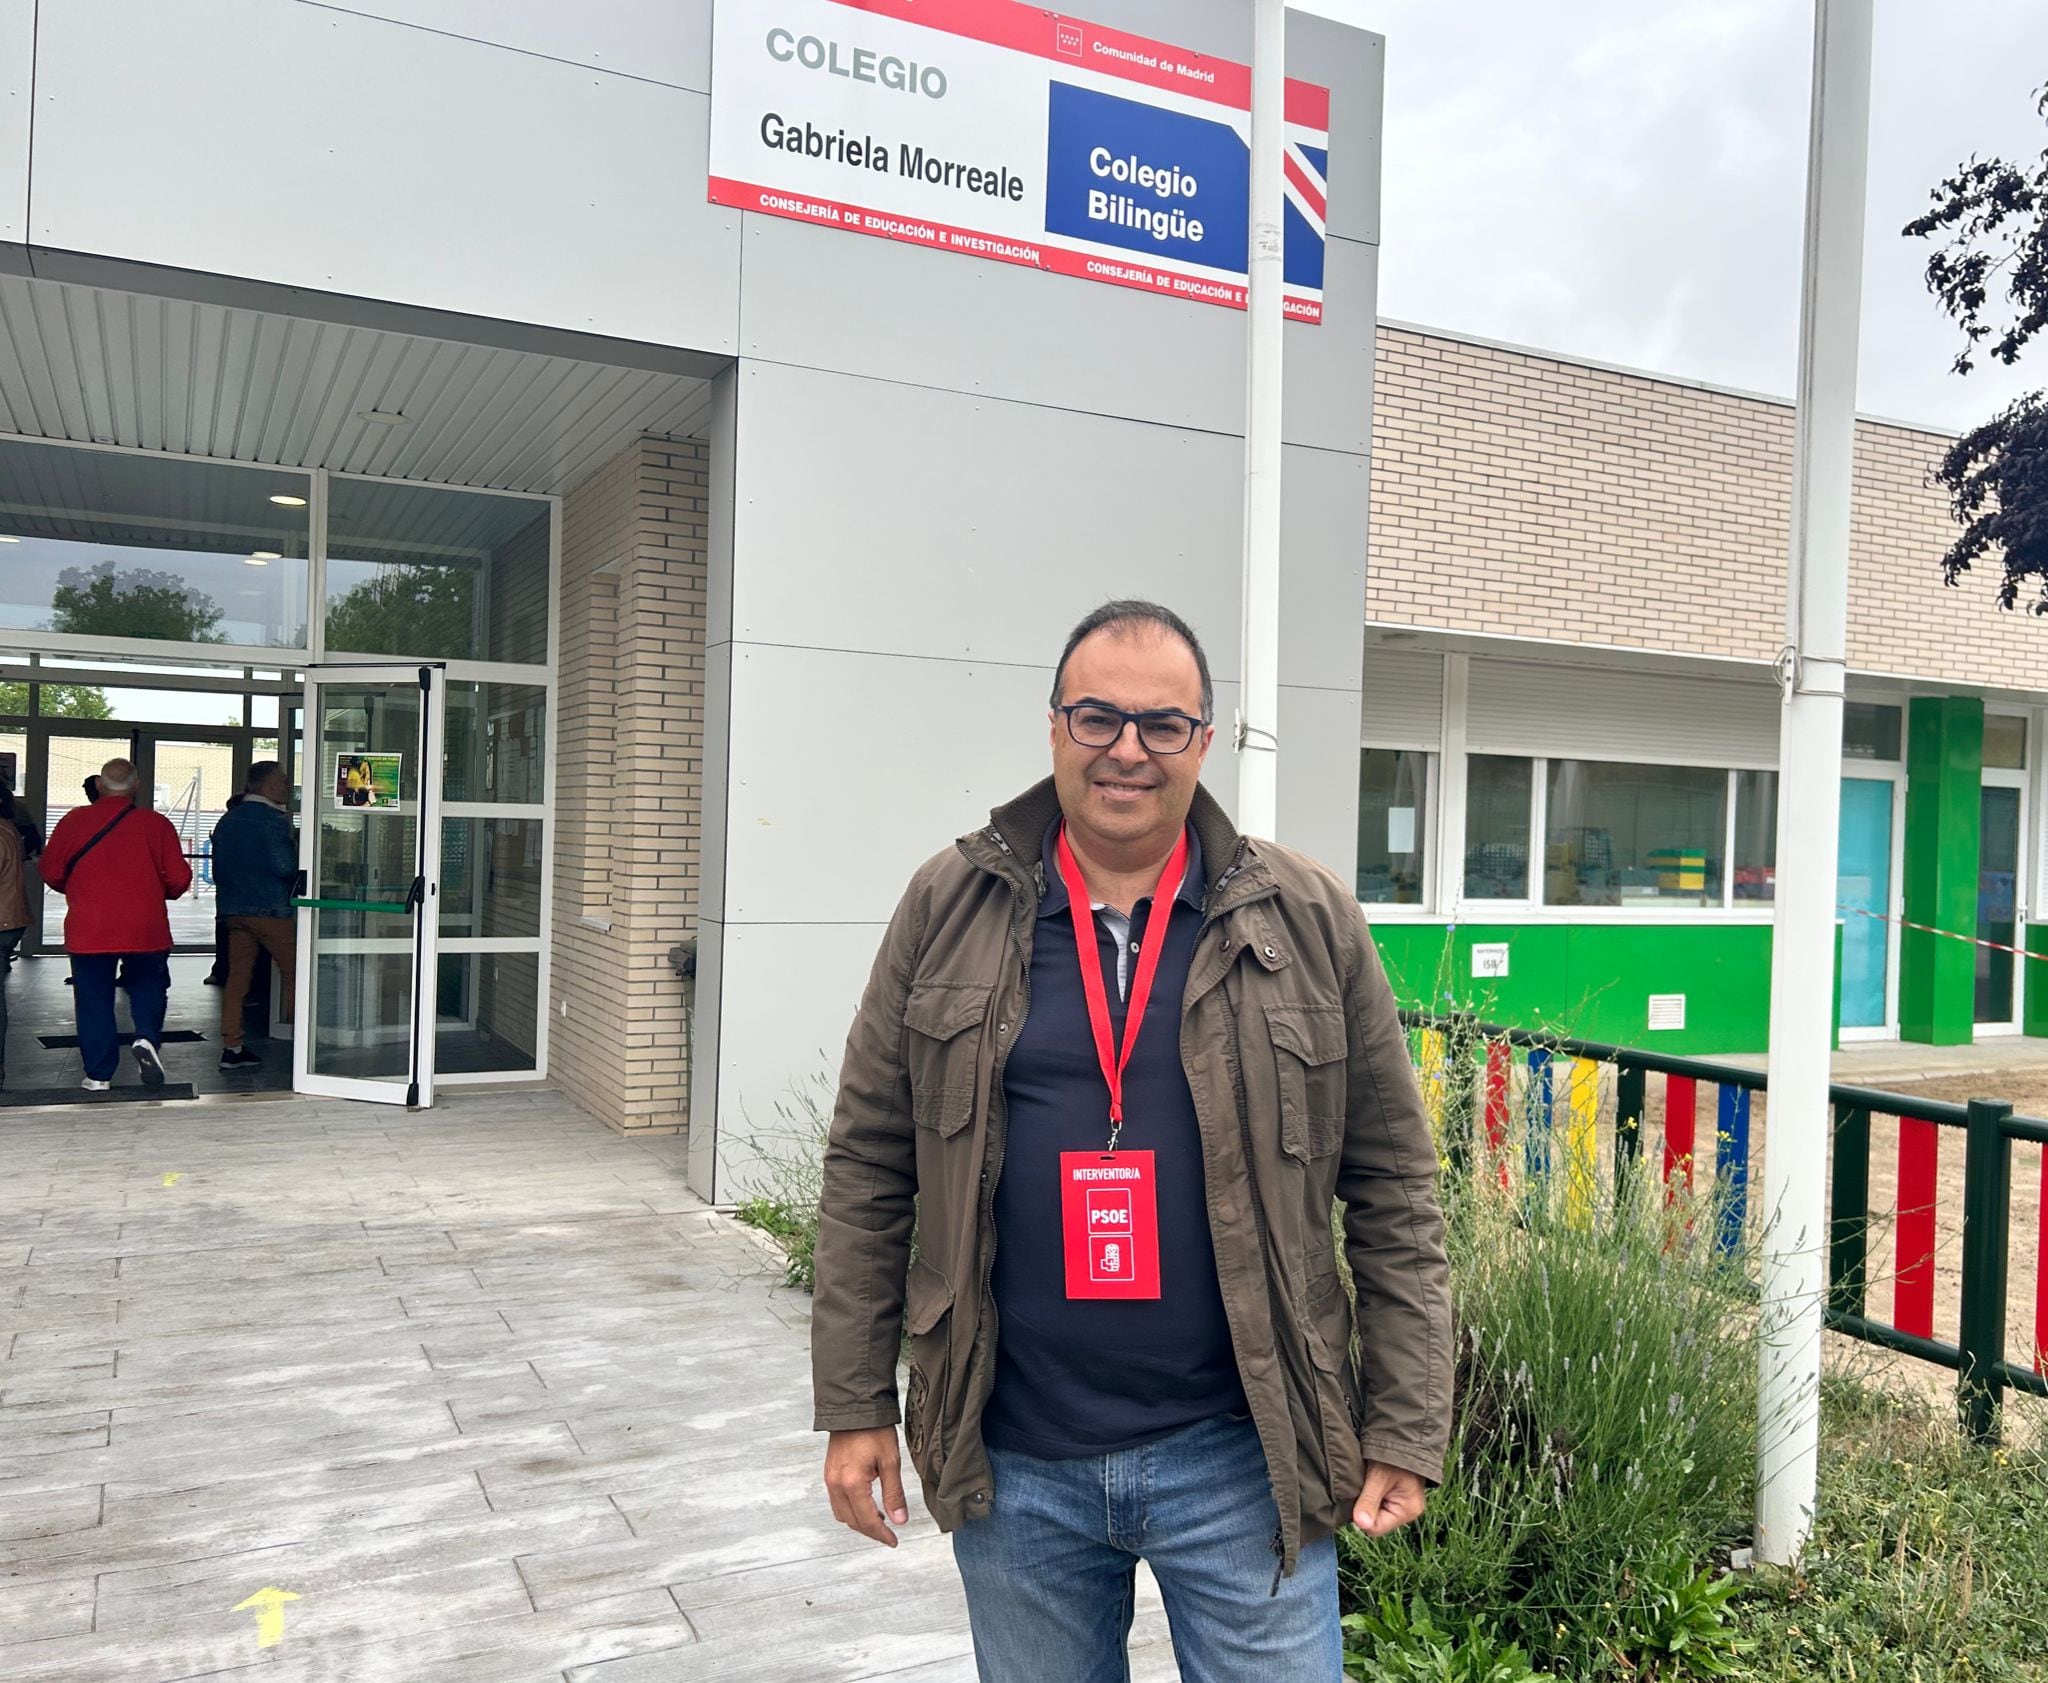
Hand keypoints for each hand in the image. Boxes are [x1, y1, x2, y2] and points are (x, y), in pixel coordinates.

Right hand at [824, 1426, 909, 1547]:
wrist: (853, 1408)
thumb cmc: (873, 1430)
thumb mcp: (890, 1461)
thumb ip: (894, 1494)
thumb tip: (900, 1520)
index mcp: (852, 1484)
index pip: (867, 1521)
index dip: (882, 1535)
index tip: (894, 1541)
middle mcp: (837, 1485)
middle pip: (853, 1522)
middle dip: (871, 1531)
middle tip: (889, 1535)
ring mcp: (830, 1480)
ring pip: (843, 1515)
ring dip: (860, 1522)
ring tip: (880, 1521)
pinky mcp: (829, 1474)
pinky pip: (837, 1503)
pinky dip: (851, 1511)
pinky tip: (865, 1506)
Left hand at [1352, 1460, 1426, 1536]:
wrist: (1405, 1436)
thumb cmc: (1395, 1455)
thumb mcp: (1378, 1477)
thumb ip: (1369, 1501)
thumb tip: (1360, 1524)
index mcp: (1407, 1511)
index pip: (1375, 1528)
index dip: (1362, 1516)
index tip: (1357, 1497)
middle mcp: (1408, 1511)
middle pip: (1376, 1521)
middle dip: (1365, 1507)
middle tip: (1362, 1487)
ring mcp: (1404, 1504)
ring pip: (1376, 1511)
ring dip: (1368, 1499)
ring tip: (1366, 1482)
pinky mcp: (1398, 1496)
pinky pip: (1380, 1502)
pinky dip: (1372, 1494)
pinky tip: (1370, 1482)